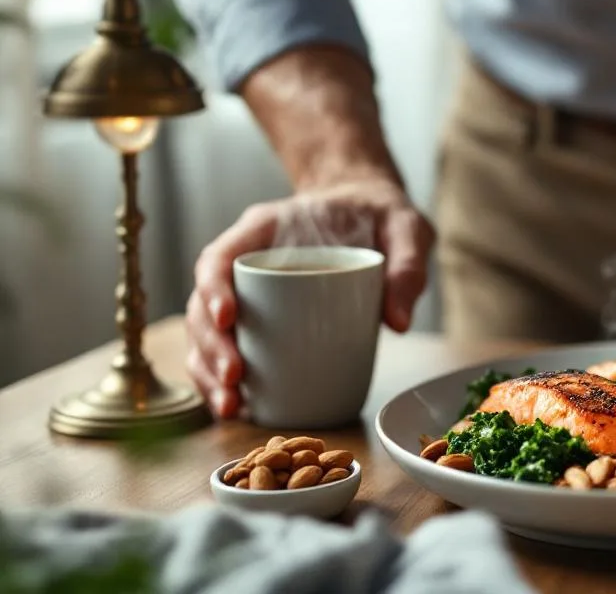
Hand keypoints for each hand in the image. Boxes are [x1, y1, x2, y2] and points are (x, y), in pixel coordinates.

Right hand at [185, 178, 435, 418]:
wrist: (371, 210)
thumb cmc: (382, 214)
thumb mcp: (405, 227)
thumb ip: (407, 263)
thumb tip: (397, 323)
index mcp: (266, 229)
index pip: (221, 256)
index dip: (214, 288)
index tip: (227, 319)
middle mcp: (246, 262)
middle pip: (203, 303)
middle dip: (211, 345)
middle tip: (235, 379)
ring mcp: (248, 293)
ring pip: (206, 333)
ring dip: (209, 372)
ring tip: (230, 406)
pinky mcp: (260, 321)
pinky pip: (228, 350)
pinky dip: (224, 381)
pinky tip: (236, 409)